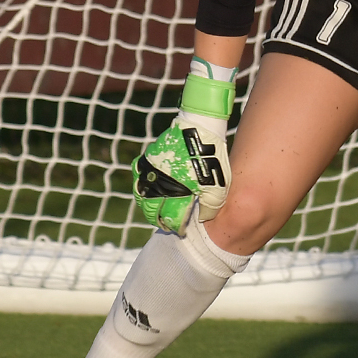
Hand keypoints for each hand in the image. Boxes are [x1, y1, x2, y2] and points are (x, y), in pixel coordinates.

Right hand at [132, 109, 230, 233]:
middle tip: (161, 222)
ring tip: (151, 207)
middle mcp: (160, 182)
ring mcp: (152, 168)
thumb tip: (203, 218)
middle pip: (149, 207)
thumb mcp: (217, 187)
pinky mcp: (150, 156)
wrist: (201, 128)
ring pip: (140, 191)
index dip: (172, 225)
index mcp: (176, 192)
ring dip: (144, 201)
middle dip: (155, 217)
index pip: (168, 217)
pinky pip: (139, 173)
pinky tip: (148, 186)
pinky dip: (141, 182)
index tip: (176, 230)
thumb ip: (210, 206)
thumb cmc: (211, 157)